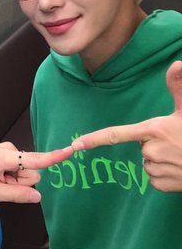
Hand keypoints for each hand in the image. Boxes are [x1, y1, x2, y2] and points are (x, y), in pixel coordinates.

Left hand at [0, 141, 73, 202]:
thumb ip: (16, 194)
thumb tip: (38, 196)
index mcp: (5, 158)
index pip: (35, 159)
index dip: (54, 157)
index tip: (71, 150)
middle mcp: (9, 149)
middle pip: (30, 172)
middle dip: (19, 182)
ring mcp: (7, 149)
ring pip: (24, 171)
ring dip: (13, 179)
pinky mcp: (6, 151)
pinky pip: (17, 167)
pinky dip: (9, 175)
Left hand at [71, 60, 181, 191]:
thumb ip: (179, 87)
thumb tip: (177, 63)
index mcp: (153, 130)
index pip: (117, 134)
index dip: (95, 139)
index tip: (76, 145)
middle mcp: (150, 151)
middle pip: (141, 146)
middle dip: (154, 143)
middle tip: (177, 141)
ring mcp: (156, 170)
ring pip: (148, 161)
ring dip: (161, 158)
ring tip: (181, 154)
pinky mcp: (162, 184)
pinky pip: (155, 177)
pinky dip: (166, 173)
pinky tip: (180, 168)